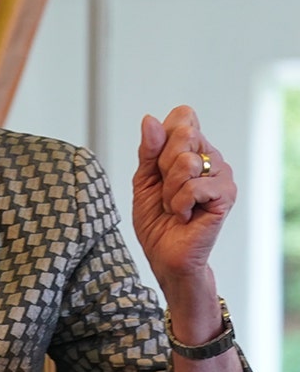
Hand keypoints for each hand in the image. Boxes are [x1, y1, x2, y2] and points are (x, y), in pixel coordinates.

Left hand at [132, 106, 235, 285]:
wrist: (164, 254)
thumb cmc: (156, 218)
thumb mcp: (143, 179)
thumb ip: (147, 150)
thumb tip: (150, 120)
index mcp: (192, 148)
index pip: (181, 117)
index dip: (161, 140)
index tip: (157, 167)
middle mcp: (211, 156)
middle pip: (184, 132)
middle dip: (163, 165)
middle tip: (165, 189)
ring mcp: (222, 174)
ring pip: (186, 161)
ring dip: (170, 189)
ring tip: (174, 205)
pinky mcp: (227, 195)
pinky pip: (195, 186)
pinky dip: (180, 203)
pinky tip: (184, 215)